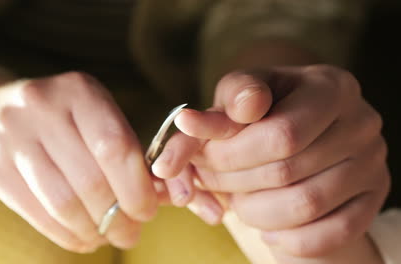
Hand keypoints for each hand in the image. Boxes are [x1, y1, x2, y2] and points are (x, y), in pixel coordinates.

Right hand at [0, 72, 157, 251]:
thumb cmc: (56, 118)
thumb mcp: (91, 115)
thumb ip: (124, 150)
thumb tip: (159, 196)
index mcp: (79, 90)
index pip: (116, 147)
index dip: (137, 188)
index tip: (147, 211)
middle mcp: (42, 108)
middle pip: (92, 180)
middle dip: (118, 217)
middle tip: (131, 234)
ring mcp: (12, 137)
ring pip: (64, 203)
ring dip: (94, 230)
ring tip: (108, 238)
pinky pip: (38, 214)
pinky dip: (66, 235)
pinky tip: (82, 239)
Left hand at [153, 65, 388, 261]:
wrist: (305, 138)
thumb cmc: (265, 114)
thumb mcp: (238, 102)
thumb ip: (214, 115)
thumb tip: (187, 123)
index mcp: (329, 86)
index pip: (281, 135)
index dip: (231, 155)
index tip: (203, 159)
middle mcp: (360, 122)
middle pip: (288, 171)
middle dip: (234, 182)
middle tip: (210, 182)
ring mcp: (371, 163)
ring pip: (304, 206)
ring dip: (254, 212)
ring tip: (237, 201)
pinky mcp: (372, 199)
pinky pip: (329, 234)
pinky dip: (288, 239)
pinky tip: (267, 229)